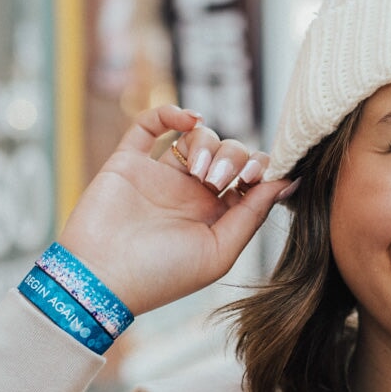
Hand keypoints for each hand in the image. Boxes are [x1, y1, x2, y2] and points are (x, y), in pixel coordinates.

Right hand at [57, 105, 294, 315]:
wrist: (101, 279)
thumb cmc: (162, 275)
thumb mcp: (219, 252)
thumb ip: (252, 214)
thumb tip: (289, 181)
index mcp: (217, 216)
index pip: (250, 177)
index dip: (260, 169)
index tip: (255, 177)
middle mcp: (191, 193)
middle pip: (229, 152)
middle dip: (232, 158)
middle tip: (217, 181)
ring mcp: (161, 175)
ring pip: (197, 136)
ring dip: (206, 143)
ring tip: (196, 172)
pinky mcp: (128, 162)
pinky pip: (150, 124)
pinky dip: (171, 112)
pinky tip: (189, 119)